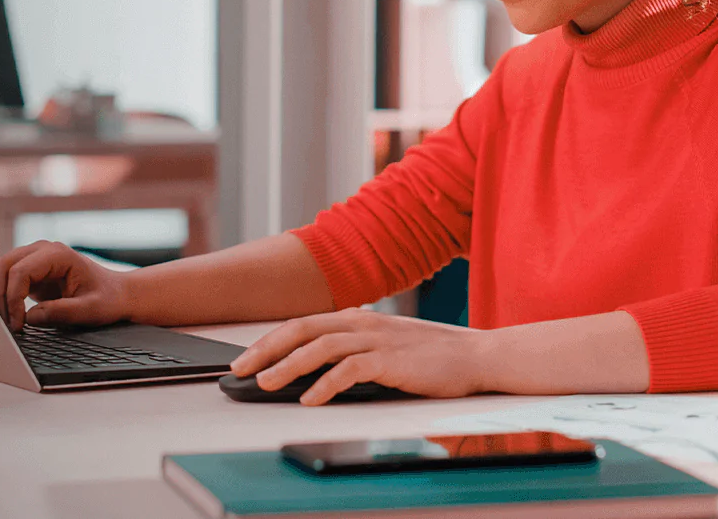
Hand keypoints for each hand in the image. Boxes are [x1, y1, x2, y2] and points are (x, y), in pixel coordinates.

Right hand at [0, 240, 133, 330]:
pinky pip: (5, 279)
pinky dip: (2, 296)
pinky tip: (9, 315)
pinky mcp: (30, 271)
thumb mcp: (90, 310)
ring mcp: (34, 258)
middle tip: (4, 324)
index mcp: (58, 255)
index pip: (21, 271)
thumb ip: (62, 312)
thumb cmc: (108, 299)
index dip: (13, 298)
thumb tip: (30, 318)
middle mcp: (42, 250)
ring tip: (6, 321)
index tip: (17, 324)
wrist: (116, 293)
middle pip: (3, 265)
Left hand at [232, 309, 497, 404]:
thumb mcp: (385, 346)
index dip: (270, 340)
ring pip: (320, 347)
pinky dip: (325, 384)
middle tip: (241, 370)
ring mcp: (377, 340)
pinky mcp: (391, 360)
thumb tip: (314, 370)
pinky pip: (349, 370)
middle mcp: (362, 323)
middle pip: (302, 330)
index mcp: (357, 318)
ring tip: (267, 384)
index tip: (246, 357)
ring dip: (288, 366)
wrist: (476, 356)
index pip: (303, 324)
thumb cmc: (432, 356)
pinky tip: (310, 399)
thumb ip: (353, 351)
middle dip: (267, 349)